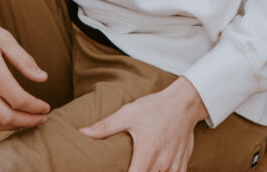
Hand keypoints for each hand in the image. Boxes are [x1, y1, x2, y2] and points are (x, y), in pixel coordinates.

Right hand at [0, 0, 49, 129]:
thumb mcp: (4, 38)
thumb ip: (24, 61)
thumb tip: (43, 78)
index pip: (18, 99)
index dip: (35, 107)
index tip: (46, 108)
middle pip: (5, 116)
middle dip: (26, 121)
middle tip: (40, 119)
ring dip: (9, 126)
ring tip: (24, 120)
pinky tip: (1, 117)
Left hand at [80, 76, 207, 171]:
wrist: (184, 102)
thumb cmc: (156, 107)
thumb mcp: (129, 113)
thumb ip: (106, 127)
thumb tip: (82, 133)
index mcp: (147, 154)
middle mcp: (161, 164)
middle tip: (129, 167)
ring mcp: (173, 166)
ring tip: (141, 167)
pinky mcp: (182, 164)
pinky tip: (156, 169)